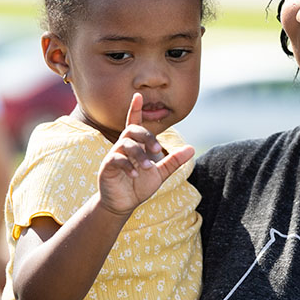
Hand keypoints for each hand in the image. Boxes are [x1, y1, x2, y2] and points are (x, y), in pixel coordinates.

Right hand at [96, 93, 193, 216]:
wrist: (125, 203)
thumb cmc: (140, 185)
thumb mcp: (160, 172)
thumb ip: (174, 160)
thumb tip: (192, 149)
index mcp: (136, 145)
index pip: (134, 123)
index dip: (135, 109)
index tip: (138, 95)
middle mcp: (124, 146)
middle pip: (132, 130)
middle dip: (146, 136)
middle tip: (157, 150)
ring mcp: (114, 155)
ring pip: (124, 144)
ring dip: (138, 154)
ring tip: (148, 167)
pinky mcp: (107, 167)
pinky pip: (115, 159)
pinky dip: (127, 165)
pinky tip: (136, 175)